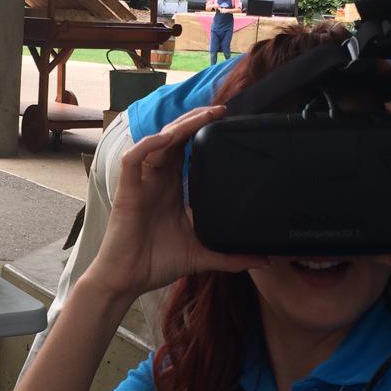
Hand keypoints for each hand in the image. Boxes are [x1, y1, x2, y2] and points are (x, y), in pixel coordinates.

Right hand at [85, 106, 266, 299]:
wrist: (126, 281)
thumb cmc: (155, 263)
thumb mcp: (201, 255)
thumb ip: (231, 256)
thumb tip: (264, 260)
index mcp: (172, 189)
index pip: (187, 150)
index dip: (203, 132)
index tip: (229, 122)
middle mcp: (156, 181)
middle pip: (173, 138)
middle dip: (195, 120)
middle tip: (221, 109)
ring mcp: (141, 184)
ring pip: (156, 142)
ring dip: (177, 126)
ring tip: (201, 116)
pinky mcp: (127, 193)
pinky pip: (132, 160)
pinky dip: (147, 146)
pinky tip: (165, 138)